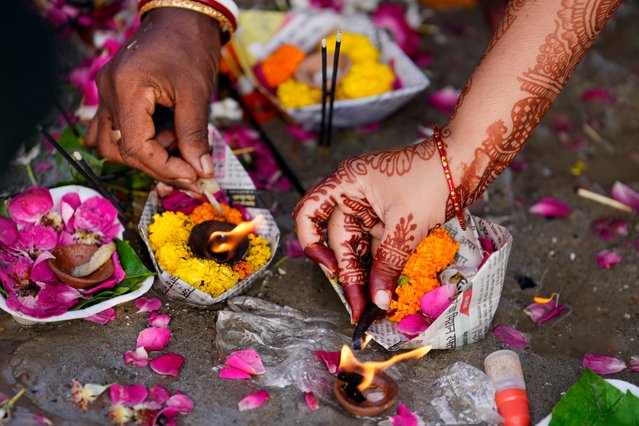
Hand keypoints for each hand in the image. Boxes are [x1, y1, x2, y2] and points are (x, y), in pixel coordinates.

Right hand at [86, 8, 221, 192]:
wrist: (182, 18)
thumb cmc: (190, 47)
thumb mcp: (197, 94)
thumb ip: (195, 135)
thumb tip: (201, 172)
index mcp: (126, 89)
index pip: (136, 147)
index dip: (165, 169)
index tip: (192, 178)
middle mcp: (108, 93)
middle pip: (121, 151)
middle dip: (159, 168)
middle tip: (192, 176)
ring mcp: (108, 94)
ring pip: (112, 144)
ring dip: (145, 158)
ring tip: (180, 153)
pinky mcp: (115, 95)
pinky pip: (113, 130)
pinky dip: (137, 144)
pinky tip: (165, 143)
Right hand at [293, 141, 449, 322]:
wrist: (466, 163)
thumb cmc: (432, 180)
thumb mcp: (405, 226)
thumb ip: (387, 264)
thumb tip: (377, 301)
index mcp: (346, 183)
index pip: (308, 213)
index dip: (311, 243)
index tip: (331, 270)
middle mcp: (352, 194)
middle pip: (338, 240)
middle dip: (348, 273)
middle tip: (359, 307)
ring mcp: (370, 206)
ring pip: (358, 247)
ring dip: (365, 275)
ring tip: (372, 305)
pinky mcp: (387, 217)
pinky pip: (377, 246)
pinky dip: (381, 266)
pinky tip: (384, 289)